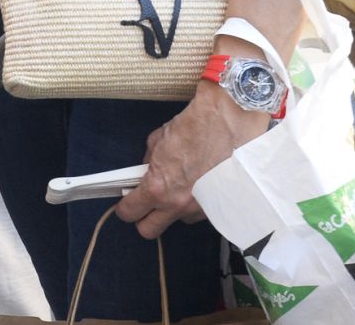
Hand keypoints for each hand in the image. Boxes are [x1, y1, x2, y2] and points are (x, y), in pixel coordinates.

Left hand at [116, 85, 268, 237]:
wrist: (230, 123)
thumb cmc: (193, 127)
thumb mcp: (157, 140)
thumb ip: (148, 161)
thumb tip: (145, 170)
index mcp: (158, 188)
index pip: (130, 212)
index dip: (124, 207)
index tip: (126, 201)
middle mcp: (179, 205)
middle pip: (149, 230)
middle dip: (144, 218)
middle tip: (146, 201)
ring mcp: (201, 210)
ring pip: (178, 220)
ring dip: (174, 208)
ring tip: (180, 186)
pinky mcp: (220, 207)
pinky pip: (200, 212)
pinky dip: (195, 202)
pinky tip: (200, 183)